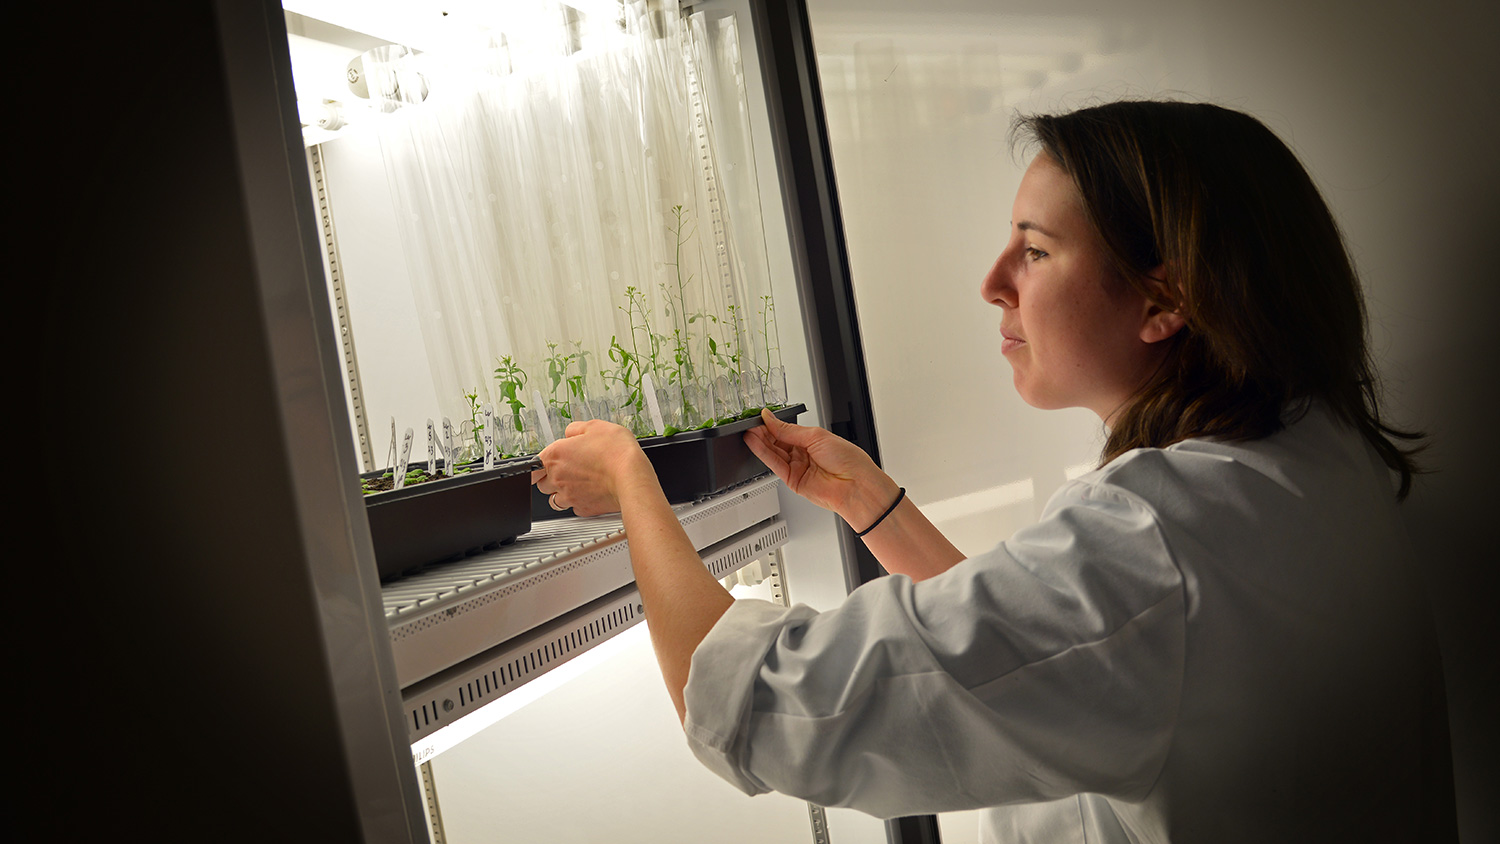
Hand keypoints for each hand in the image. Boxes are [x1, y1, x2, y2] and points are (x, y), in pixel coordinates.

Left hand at [533, 420, 653, 516]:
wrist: (631, 477)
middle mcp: (558, 478)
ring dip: (561, 493)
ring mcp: (569, 496)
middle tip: (566, 471)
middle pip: (541, 484)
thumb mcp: (595, 426)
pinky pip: (574, 508)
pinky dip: (579, 502)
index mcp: (555, 456)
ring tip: (576, 484)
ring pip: (554, 500)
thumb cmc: (615, 452)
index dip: (537, 465)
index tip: (540, 466)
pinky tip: (589, 494)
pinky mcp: (583, 509)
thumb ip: (575, 429)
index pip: (532, 466)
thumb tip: (570, 433)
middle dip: (550, 478)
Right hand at [743, 409, 899, 528]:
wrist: (856, 485)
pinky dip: (763, 454)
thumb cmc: (848, 460)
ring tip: (748, 432)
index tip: (760, 417)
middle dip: (763, 432)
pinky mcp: (793, 481)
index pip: (786, 431)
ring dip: (760, 442)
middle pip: (777, 442)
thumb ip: (789, 430)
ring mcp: (798, 468)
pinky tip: (755, 443)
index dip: (772, 424)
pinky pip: (775, 465)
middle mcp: (804, 454)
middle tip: (750, 424)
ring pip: (773, 453)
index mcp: (812, 441)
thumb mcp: (816, 436)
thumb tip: (771, 419)